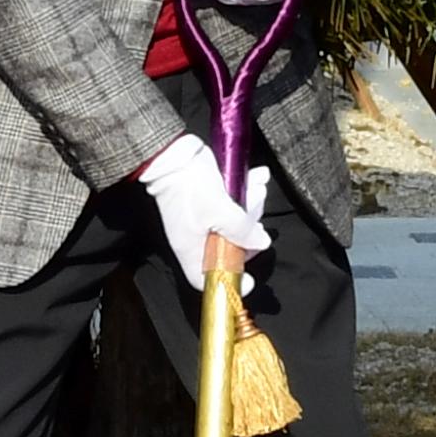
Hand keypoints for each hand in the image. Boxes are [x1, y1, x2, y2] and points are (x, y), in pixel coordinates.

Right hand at [138, 132, 270, 274]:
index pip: (206, 280)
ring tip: (255, 187)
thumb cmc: (188, 186)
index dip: (228, 283)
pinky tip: (257, 177)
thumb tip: (260, 243)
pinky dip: (249, 190)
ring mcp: (207, 220)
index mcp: (193, 249)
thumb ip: (242, 230)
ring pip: (238, 224)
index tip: (249, 278)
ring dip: (253, 204)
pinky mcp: (214, 201)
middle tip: (254, 218)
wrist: (175, 153)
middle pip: (231, 251)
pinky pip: (237, 203)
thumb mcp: (220, 211)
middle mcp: (199, 238)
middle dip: (249, 233)